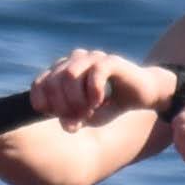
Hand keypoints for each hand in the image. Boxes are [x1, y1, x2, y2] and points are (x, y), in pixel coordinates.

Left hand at [30, 48, 172, 127]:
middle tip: (77, 118)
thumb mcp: (89, 118)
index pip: (40, 84)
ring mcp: (92, 58)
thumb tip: (67, 126)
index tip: (56, 117)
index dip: (43, 103)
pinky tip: (100, 103)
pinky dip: (93, 92)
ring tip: (88, 111)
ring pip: (69, 75)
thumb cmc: (112, 105)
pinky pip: (94, 73)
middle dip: (61, 106)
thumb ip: (74, 121)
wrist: (144, 93)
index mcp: (63, 71)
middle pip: (53, 81)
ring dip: (76, 99)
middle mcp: (74, 60)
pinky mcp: (111, 60)